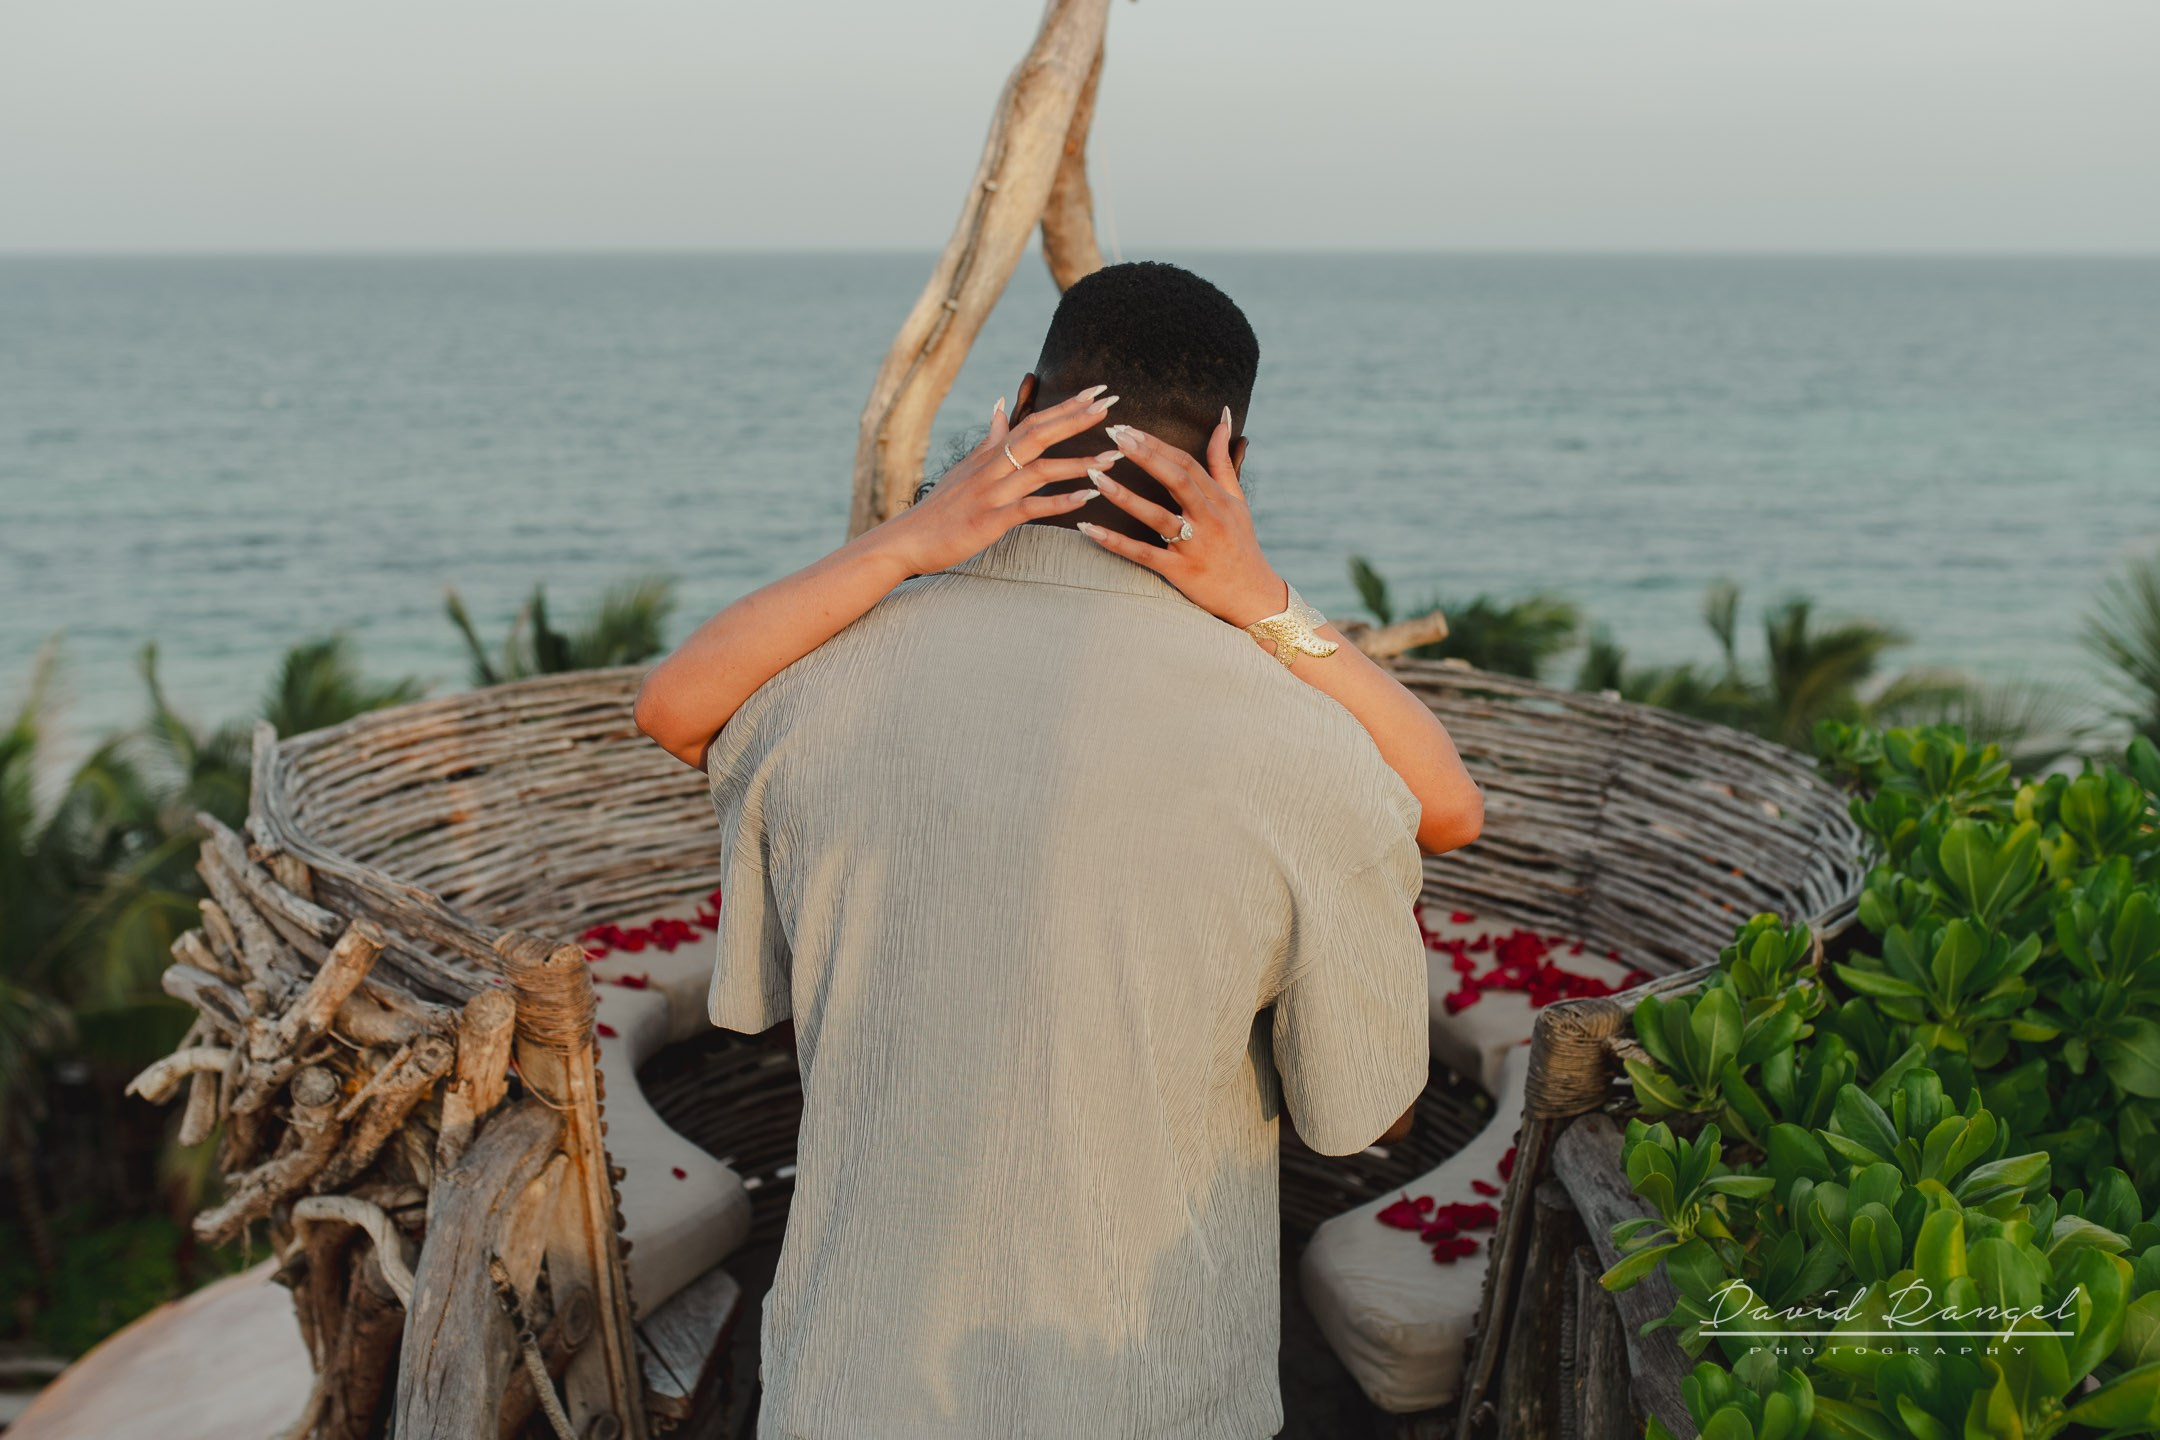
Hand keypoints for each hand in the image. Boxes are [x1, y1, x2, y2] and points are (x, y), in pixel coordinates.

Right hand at [872, 386, 1121, 576]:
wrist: (908, 539)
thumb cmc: (941, 507)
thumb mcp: (965, 466)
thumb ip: (990, 437)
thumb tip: (1002, 404)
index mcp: (990, 454)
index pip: (1032, 422)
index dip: (1065, 407)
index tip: (1095, 392)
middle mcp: (991, 467)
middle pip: (1038, 435)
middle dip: (1075, 419)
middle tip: (1110, 405)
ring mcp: (991, 493)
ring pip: (1039, 470)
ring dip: (1077, 464)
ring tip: (1111, 459)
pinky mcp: (990, 521)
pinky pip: (1029, 508)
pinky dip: (1058, 503)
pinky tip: (1085, 499)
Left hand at [1077, 410, 1289, 627]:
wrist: (1252, 595)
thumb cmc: (1240, 544)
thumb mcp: (1237, 501)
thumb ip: (1223, 461)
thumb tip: (1223, 419)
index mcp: (1219, 500)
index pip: (1187, 464)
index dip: (1157, 444)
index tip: (1128, 428)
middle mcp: (1209, 519)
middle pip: (1176, 480)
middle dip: (1145, 456)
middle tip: (1114, 435)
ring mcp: (1194, 546)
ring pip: (1157, 517)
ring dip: (1124, 495)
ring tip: (1095, 475)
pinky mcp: (1180, 572)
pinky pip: (1143, 555)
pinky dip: (1115, 542)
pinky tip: (1089, 528)